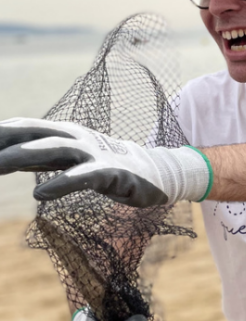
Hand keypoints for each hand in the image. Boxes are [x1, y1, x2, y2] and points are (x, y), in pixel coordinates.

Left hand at [0, 118, 210, 206]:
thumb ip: (38, 158)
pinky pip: (83, 177)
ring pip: (56, 148)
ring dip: (25, 155)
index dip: (2, 131)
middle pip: (34, 134)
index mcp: (64, 133)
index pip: (25, 127)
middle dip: (5, 140)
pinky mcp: (111, 172)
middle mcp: (77, 138)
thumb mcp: (68, 159)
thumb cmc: (105, 166)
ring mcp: (94, 153)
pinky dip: (61, 183)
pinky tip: (41, 194)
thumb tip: (5, 158)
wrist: (154, 172)